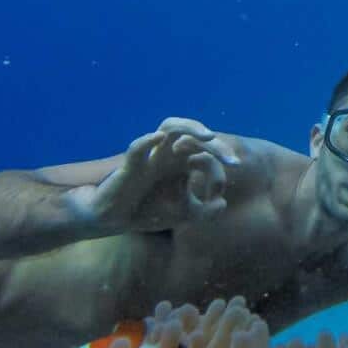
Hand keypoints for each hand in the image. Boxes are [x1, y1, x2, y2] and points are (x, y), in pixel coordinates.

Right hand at [78, 117, 239, 233]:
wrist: (113, 221)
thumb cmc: (148, 211)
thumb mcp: (183, 215)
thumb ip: (205, 213)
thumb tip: (223, 204)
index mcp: (181, 163)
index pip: (207, 157)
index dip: (219, 173)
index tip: (218, 196)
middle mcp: (168, 155)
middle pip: (194, 135)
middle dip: (217, 145)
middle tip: (233, 160)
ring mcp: (150, 157)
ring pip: (169, 127)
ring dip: (190, 127)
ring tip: (209, 136)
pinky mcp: (130, 167)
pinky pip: (136, 148)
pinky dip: (146, 141)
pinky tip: (158, 138)